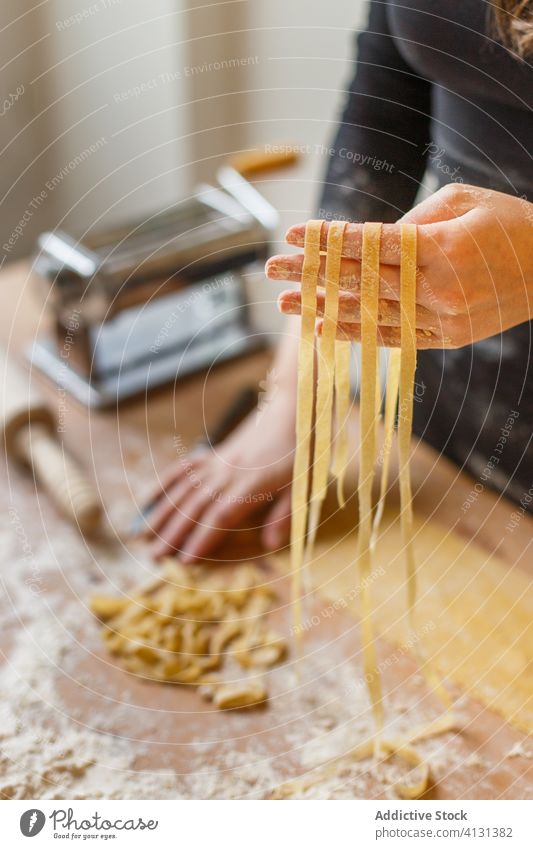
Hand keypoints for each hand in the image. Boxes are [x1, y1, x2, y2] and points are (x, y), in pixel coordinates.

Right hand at [142, 383, 295, 561]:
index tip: (185, 560)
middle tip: (154, 557)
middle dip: (173, 534)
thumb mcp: (301, 485)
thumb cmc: (299, 452)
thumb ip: (284, 515)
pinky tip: (147, 500)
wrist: (289, 411)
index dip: (201, 539)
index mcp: (251, 484)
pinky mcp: (212, 454)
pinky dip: (163, 484)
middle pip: (195, 507)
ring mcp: (216, 463)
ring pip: (183, 490)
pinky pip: (182, 470)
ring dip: (162, 514)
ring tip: (143, 536)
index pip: (220, 517)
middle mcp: (227, 474)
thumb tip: (270, 545)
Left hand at [265, 183, 532, 348]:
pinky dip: (359, 333)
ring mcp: (443, 319)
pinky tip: (326, 329)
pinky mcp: (448, 338)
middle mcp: (438, 288)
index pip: (370, 243)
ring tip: (287, 306)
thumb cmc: (510, 224)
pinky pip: (394, 337)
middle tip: (271, 270)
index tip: (292, 234)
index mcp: (442, 247)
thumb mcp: (465, 200)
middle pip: (360, 280)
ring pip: (371, 315)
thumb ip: (413, 220)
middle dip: (312, 274)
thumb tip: (369, 241)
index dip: (328, 240)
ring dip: (324, 309)